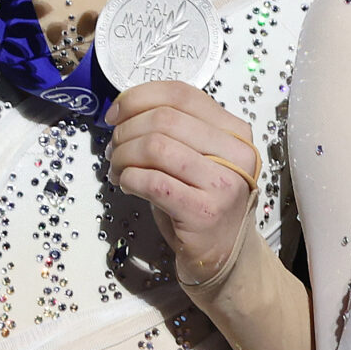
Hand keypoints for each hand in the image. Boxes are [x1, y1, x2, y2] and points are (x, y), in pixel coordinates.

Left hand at [106, 82, 261, 285]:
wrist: (222, 254)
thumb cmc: (201, 201)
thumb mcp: (197, 156)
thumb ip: (174, 129)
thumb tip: (124, 111)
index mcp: (235, 132)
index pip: (182, 94)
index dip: (139, 98)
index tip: (115, 114)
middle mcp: (236, 154)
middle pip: (165, 119)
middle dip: (126, 131)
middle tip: (114, 149)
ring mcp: (223, 184)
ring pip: (156, 147)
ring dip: (123, 156)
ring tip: (118, 169)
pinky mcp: (204, 213)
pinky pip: (152, 182)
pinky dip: (129, 179)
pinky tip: (127, 185)